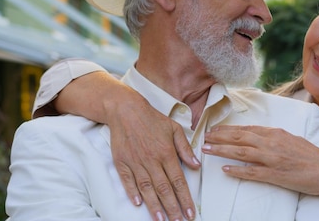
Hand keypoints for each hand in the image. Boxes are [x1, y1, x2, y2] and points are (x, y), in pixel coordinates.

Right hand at [106, 88, 199, 220]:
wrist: (126, 110)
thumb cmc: (152, 119)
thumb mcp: (174, 129)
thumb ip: (185, 149)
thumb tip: (196, 165)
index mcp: (167, 153)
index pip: (178, 181)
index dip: (185, 198)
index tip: (190, 212)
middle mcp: (152, 160)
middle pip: (164, 189)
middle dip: (172, 208)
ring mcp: (135, 162)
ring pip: (146, 189)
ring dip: (154, 206)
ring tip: (161, 220)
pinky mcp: (121, 162)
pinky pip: (127, 181)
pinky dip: (132, 193)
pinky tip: (138, 204)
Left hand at [202, 125, 318, 195]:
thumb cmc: (310, 156)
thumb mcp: (291, 139)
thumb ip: (274, 137)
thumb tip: (259, 135)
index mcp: (275, 133)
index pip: (246, 128)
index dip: (228, 129)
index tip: (215, 129)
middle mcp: (271, 143)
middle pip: (239, 137)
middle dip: (219, 137)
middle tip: (204, 137)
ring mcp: (272, 159)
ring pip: (241, 152)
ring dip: (222, 150)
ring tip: (207, 150)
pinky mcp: (274, 174)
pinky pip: (251, 173)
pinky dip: (237, 171)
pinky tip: (225, 170)